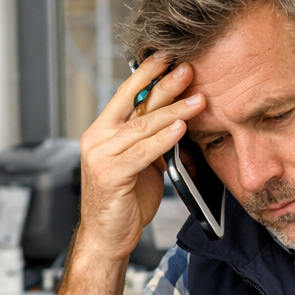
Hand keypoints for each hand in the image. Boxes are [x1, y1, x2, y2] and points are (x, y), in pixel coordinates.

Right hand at [75, 54, 204, 264]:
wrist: (108, 238)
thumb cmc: (125, 202)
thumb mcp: (141, 164)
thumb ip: (152, 141)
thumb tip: (178, 120)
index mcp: (103, 131)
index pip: (126, 94)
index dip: (147, 74)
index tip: (168, 57)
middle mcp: (97, 139)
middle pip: (135, 104)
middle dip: (164, 84)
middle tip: (188, 68)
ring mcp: (100, 156)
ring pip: (142, 127)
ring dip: (173, 111)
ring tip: (197, 100)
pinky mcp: (110, 174)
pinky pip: (142, 152)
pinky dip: (163, 139)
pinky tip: (180, 129)